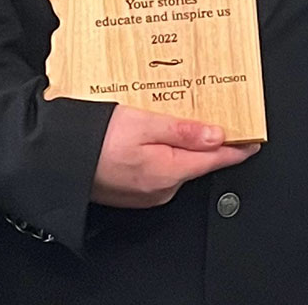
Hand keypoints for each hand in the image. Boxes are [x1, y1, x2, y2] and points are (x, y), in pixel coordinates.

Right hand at [90, 105, 258, 207]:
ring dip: (180, 145)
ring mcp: (145, 194)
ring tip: (172, 119)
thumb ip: (183, 131)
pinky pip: (157, 171)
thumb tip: (216, 136)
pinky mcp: (131, 192)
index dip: (236, 148)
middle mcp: (160, 189)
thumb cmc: (92, 140)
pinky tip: (149, 136)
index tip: (254, 140)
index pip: (214, 160)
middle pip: (196, 162)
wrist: (54, 161)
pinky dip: (161, 154)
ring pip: (176, 166)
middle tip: (209, 114)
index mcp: (168, 171)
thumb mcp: (142, 123)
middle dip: (205, 141)